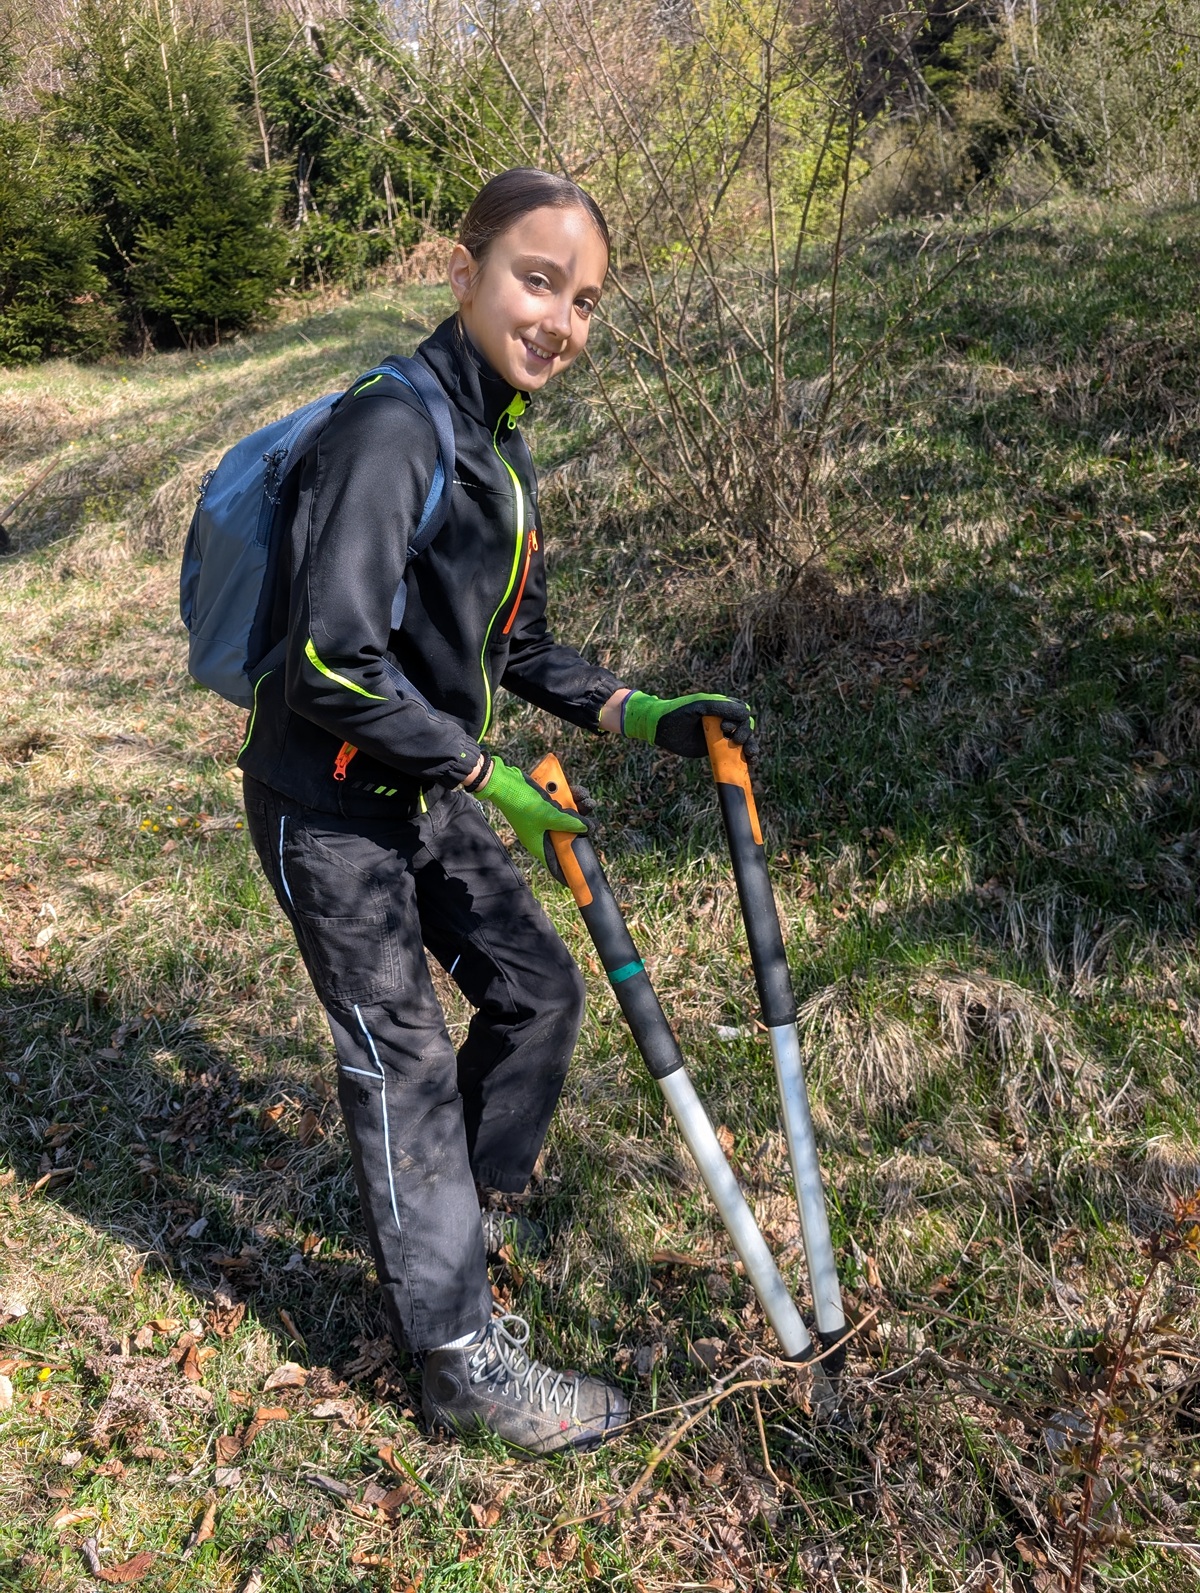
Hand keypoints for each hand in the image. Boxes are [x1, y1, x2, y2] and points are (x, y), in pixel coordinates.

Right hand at [476, 754, 587, 875]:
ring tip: (587, 800)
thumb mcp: (550, 815)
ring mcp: (542, 819)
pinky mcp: (542, 805)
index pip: (556, 863)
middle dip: (581, 827)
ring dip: (579, 808)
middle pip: (566, 836)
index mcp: (539, 844)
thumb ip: (571, 823)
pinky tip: (576, 791)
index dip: (568, 870)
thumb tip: (590, 828)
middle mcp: (541, 833)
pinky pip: (560, 804)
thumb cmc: (522, 803)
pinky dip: (570, 798)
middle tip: (593, 821)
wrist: (505, 781)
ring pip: (566, 817)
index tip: (580, 876)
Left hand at [621, 691, 757, 760]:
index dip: (740, 720)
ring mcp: (721, 736)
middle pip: (746, 727)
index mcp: (722, 706)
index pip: (742, 712)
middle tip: (734, 740)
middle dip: (745, 734)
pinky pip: (735, 754)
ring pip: (745, 741)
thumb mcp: (699, 705)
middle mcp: (724, 720)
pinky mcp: (716, 750)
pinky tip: (750, 762)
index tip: (724, 727)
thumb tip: (747, 713)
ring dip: (751, 746)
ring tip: (751, 754)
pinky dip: (745, 759)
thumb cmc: (678, 712)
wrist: (660, 729)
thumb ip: (721, 707)